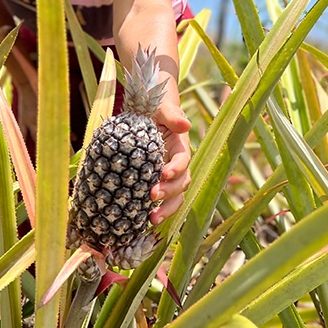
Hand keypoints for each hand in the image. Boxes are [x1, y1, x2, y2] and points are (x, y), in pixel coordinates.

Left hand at [149, 102, 191, 223]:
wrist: (144, 112)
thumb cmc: (154, 107)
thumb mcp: (162, 107)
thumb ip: (172, 115)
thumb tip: (185, 124)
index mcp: (180, 147)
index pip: (183, 160)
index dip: (176, 168)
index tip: (164, 173)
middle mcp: (176, 164)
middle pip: (181, 183)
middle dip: (169, 193)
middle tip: (152, 196)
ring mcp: (166, 175)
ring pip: (174, 196)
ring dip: (166, 209)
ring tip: (152, 219)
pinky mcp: (153, 181)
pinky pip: (159, 199)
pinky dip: (155, 210)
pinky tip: (141, 220)